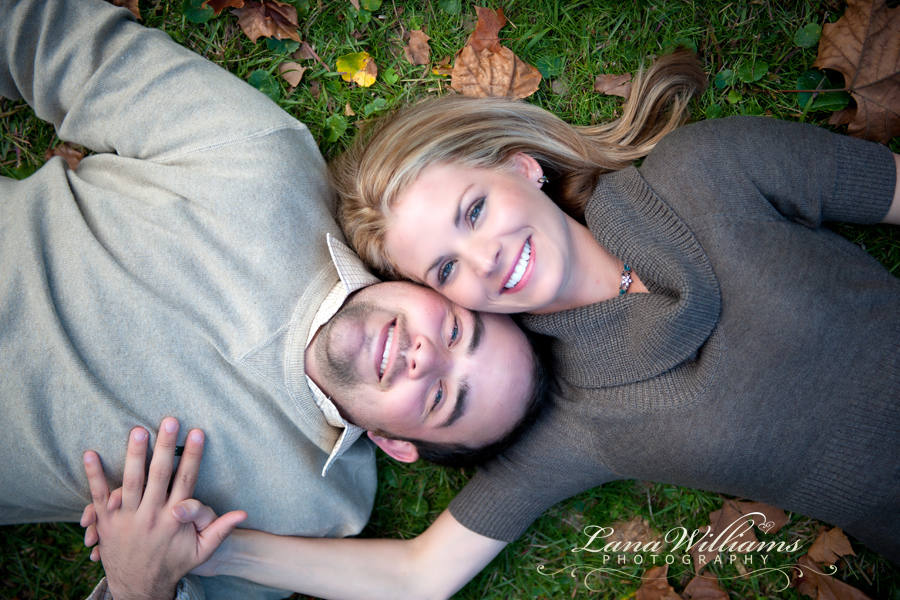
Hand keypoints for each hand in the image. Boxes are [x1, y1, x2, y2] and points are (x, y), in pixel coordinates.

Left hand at [82, 418, 246, 599]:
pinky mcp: (107, 522)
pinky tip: (90, 453)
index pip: (186, 480)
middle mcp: (151, 515)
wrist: (139, 588)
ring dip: (134, 455)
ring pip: (131, 481)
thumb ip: (220, 529)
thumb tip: (244, 514)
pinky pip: (98, 495)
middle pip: (159, 475)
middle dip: (164, 447)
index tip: (197, 433)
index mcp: (174, 518)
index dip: (192, 456)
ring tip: (138, 431)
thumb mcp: (201, 551)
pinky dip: (94, 474)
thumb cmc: (173, 564)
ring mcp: (127, 518)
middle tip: (169, 421)